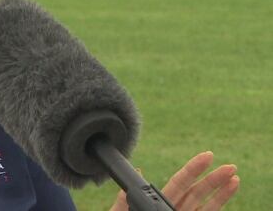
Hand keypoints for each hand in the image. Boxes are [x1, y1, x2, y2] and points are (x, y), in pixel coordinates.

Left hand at [109, 151, 238, 210]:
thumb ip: (126, 197)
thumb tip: (138, 171)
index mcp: (157, 203)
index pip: (179, 182)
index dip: (193, 169)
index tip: (207, 156)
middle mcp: (175, 210)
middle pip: (198, 191)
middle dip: (214, 178)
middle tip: (229, 165)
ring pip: (207, 205)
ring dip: (222, 192)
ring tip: (234, 178)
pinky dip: (220, 205)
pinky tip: (230, 194)